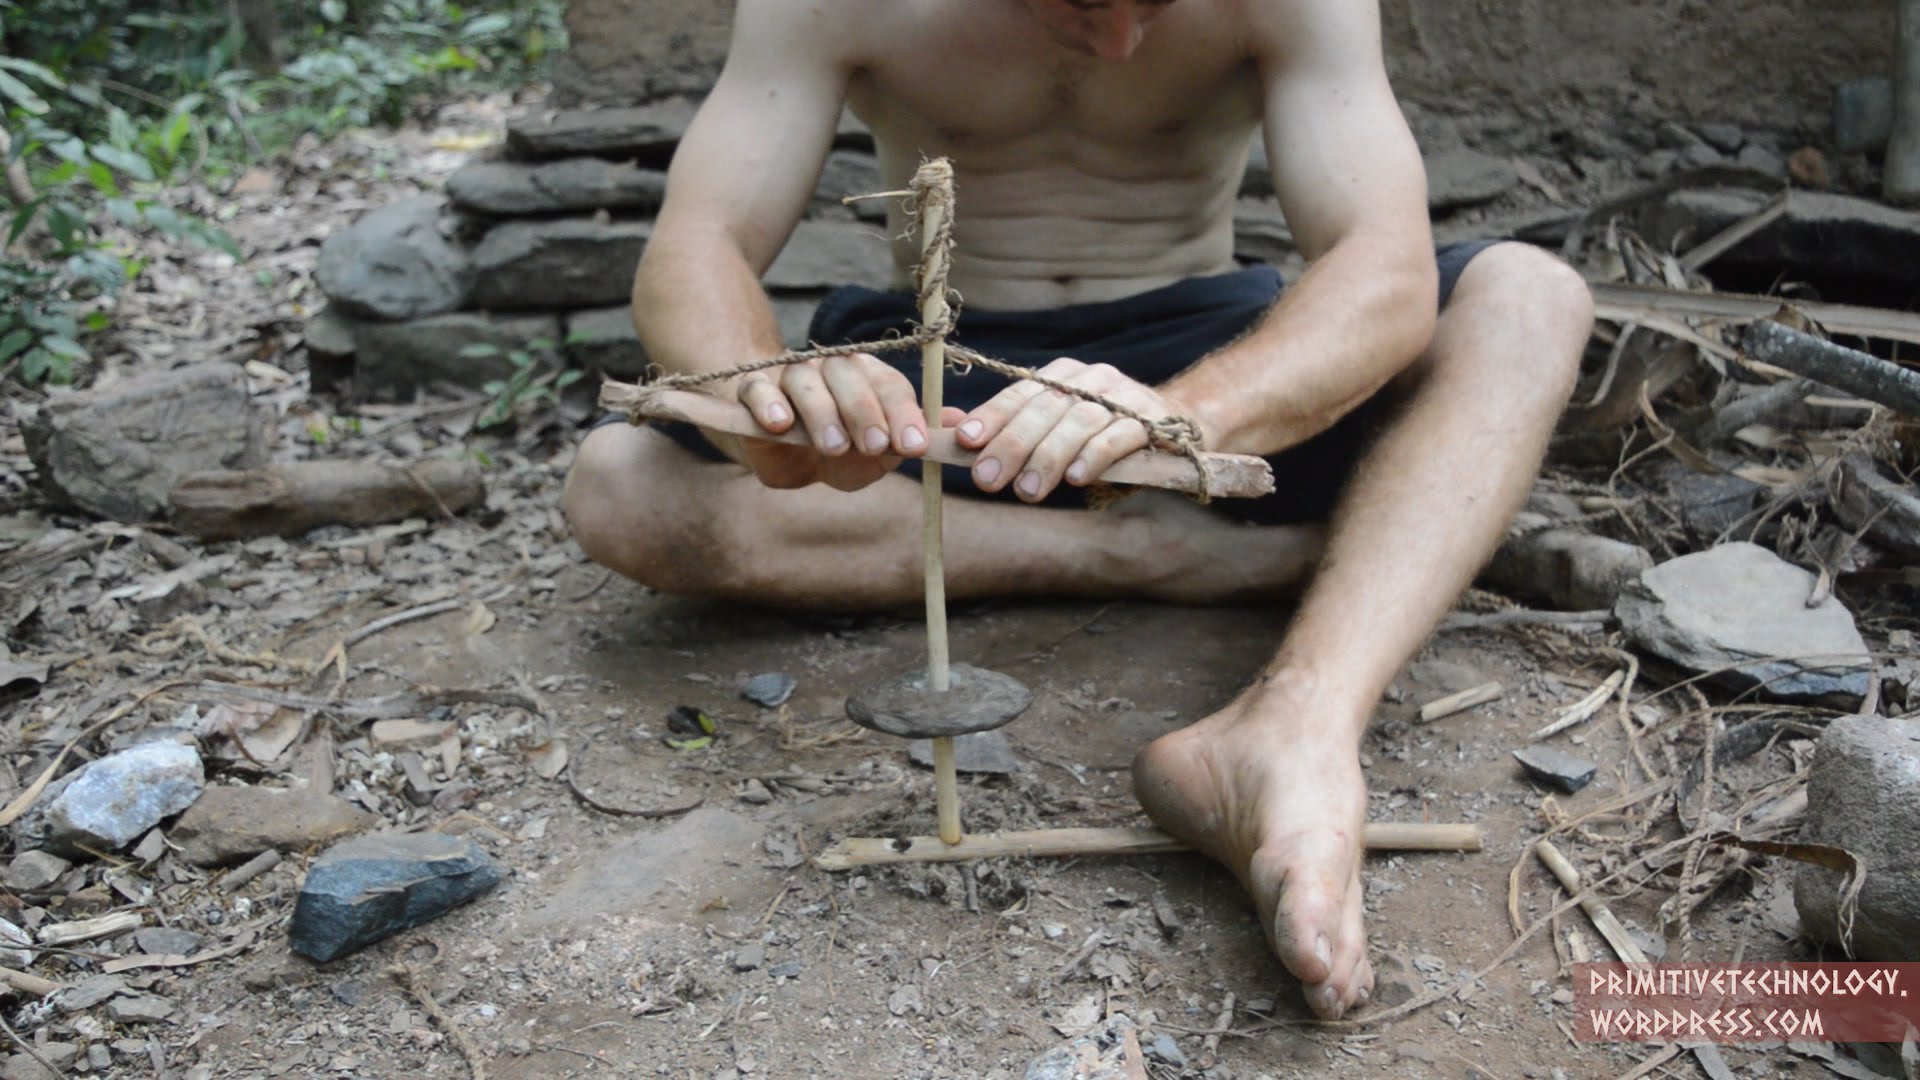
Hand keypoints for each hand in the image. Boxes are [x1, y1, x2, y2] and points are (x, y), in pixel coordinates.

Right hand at [731, 352, 933, 491]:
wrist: (778, 452)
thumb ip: (912, 439)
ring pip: (806, 381)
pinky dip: (769, 404)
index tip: (914, 446)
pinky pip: (759, 389)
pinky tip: (780, 424)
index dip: (904, 415)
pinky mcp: (754, 390)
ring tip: (834, 446)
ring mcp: (791, 376)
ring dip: (823, 412)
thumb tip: (959, 425)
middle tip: (875, 447)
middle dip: (866, 413)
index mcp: (868, 378)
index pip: (890, 387)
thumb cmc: (837, 449)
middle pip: (850, 377)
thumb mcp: (877, 452)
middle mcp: (831, 369)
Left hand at [956, 358, 1206, 501]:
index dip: (992, 416)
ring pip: (1079, 423)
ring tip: (1028, 491)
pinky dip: (1096, 456)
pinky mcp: (1153, 420)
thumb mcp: (1056, 429)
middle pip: (1046, 409)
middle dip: (1012, 444)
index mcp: (1061, 376)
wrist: (1179, 424)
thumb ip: (1010, 431)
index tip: (966, 440)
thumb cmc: (1102, 435)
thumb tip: (951, 433)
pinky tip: (1077, 478)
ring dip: (1049, 457)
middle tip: (987, 479)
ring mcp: (1123, 397)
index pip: (1020, 393)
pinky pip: (1120, 436)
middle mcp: (1090, 380)